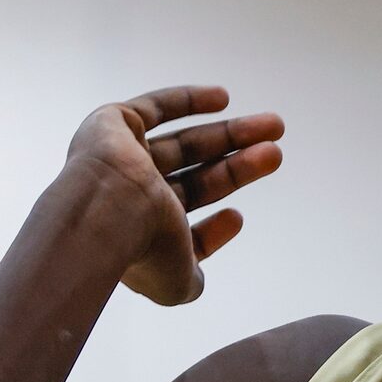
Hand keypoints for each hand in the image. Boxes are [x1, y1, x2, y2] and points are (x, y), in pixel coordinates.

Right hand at [61, 86, 284, 306]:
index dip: (214, 227)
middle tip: (274, 153)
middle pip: (195, 178)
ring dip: (231, 134)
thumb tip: (196, 281)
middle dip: (237, 167)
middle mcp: (130, 197)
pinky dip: (187, 100)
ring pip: (186, 143)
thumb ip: (190, 281)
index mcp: (139, 236)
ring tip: (274, 126)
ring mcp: (122, 159)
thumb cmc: (143, 249)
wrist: (106, 211)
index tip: (237, 218)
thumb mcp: (175, 283)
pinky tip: (223, 98)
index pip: (182, 229)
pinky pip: (154, 108)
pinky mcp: (114, 124)